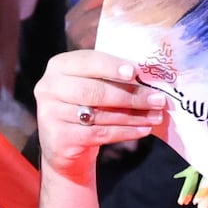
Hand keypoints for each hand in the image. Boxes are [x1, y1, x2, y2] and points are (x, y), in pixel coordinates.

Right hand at [33, 50, 165, 179]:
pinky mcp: (59, 138)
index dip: (111, 66)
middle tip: (158, 99)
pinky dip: (125, 132)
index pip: (88, 61)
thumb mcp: (90, 86)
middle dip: (130, 95)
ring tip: (156, 116)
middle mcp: (49, 87)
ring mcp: (50, 114)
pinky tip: (144, 130)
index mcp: (58, 66)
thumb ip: (110, 77)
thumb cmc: (83, 107)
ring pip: (100, 114)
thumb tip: (147, 77)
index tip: (135, 72)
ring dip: (133, 115)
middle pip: (95, 90)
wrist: (63, 146)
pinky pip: (99, 134)